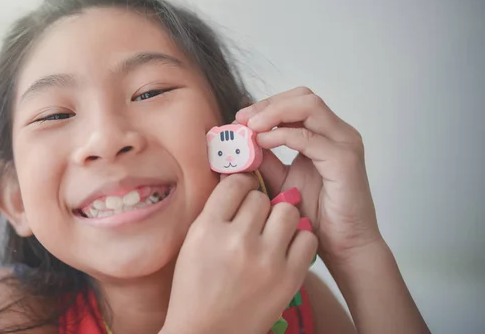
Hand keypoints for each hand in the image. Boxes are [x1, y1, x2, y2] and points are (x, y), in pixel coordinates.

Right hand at [162, 174, 316, 333]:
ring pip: (287, 211)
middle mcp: (237, 240)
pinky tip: (286, 248)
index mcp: (208, 229)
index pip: (234, 184)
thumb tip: (237, 181)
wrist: (207, 333)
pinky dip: (299, 239)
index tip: (242, 192)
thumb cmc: (195, 289)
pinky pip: (307, 237)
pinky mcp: (289, 277)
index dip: (240, 185)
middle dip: (258, 205)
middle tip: (253, 221)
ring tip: (271, 232)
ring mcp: (266, 259)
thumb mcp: (192, 243)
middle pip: (260, 197)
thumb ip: (215, 212)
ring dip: (280, 218)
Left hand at [236, 87, 381, 263]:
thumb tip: (238, 144)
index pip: (296, 102)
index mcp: (325, 136)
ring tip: (250, 126)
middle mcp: (338, 134)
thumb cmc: (318, 217)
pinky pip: (309, 137)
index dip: (266, 105)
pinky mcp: (344, 161)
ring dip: (274, 111)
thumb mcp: (282, 181)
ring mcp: (344, 144)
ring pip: (308, 106)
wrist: (345, 248)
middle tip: (243, 118)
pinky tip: (262, 143)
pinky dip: (282, 134)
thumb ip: (265, 160)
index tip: (240, 118)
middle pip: (303, 96)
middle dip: (268, 103)